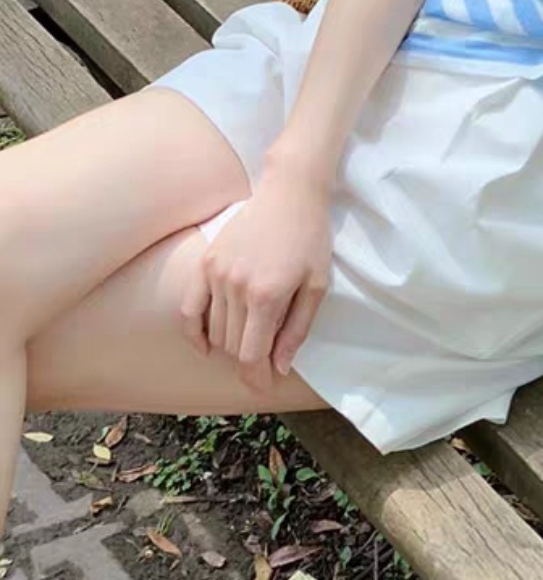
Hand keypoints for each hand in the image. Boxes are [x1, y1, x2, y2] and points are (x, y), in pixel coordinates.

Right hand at [181, 163, 331, 394]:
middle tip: (266, 356)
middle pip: (231, 346)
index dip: (255, 378)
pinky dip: (194, 332)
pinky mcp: (205, 263)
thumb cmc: (309, 238)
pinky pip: (188, 309)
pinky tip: (205, 345)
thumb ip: (296, 329)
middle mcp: (236, 286)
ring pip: (214, 330)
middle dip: (248, 360)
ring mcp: (216, 274)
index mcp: (268, 295)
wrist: (289, 192)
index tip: (262, 387)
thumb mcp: (316, 285)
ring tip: (251, 337)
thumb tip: (278, 367)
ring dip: (230, 344)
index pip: (251, 354)